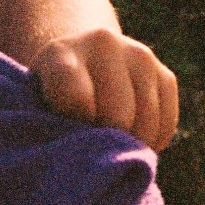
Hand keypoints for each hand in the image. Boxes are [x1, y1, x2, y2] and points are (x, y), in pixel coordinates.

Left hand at [31, 27, 178, 151]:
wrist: (78, 65)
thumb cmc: (51, 100)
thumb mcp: (37, 106)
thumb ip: (52, 126)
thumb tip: (90, 161)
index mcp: (60, 53)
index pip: (76, 98)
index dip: (77, 126)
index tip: (69, 134)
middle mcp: (102, 43)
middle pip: (117, 116)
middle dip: (107, 142)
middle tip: (92, 146)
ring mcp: (139, 54)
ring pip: (146, 122)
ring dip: (132, 145)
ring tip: (111, 144)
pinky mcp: (165, 73)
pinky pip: (167, 124)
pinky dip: (153, 141)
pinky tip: (132, 136)